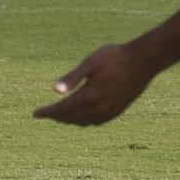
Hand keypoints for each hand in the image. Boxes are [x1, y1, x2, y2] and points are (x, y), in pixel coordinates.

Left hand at [34, 42, 157, 125]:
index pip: (62, 109)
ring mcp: (110, 111)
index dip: (47, 112)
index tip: (35, 114)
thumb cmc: (115, 57)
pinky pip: (96, 122)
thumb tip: (55, 90)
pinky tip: (81, 115)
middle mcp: (99, 108)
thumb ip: (72, 78)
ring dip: (70, 120)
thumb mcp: (90, 62)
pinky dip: (84, 120)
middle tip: (45, 113)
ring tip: (59, 115)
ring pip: (84, 122)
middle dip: (56, 117)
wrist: (144, 61)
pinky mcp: (118, 111)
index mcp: (90, 95)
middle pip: (71, 118)